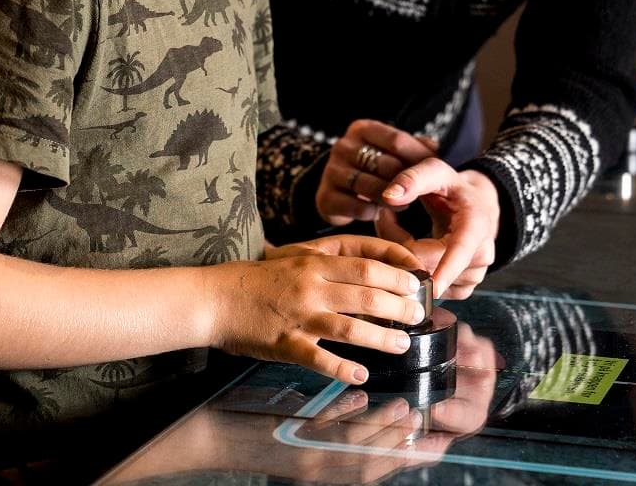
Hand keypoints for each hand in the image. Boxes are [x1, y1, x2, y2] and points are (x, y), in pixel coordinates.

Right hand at [204, 236, 425, 383]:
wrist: (216, 298)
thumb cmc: (258, 278)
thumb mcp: (296, 259)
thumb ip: (329, 264)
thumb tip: (370, 275)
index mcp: (315, 263)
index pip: (367, 265)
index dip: (397, 275)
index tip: (417, 284)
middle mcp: (311, 287)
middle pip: (366, 294)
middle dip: (399, 307)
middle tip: (419, 315)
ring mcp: (299, 317)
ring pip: (350, 328)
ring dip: (381, 338)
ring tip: (402, 345)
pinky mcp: (285, 344)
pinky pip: (319, 359)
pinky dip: (342, 368)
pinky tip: (361, 375)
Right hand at [316, 119, 437, 225]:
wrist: (339, 192)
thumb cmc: (376, 169)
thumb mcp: (395, 152)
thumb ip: (417, 148)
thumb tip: (439, 150)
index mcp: (362, 129)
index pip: (397, 141)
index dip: (419, 159)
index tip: (436, 174)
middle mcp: (343, 146)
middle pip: (385, 165)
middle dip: (405, 182)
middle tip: (420, 194)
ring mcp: (331, 171)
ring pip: (371, 187)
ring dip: (392, 199)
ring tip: (404, 205)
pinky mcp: (324, 198)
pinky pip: (357, 207)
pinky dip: (373, 213)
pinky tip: (380, 214)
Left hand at [377, 160, 498, 298]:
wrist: (476, 205)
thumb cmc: (453, 188)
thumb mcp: (435, 172)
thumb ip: (412, 179)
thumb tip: (389, 197)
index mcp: (476, 227)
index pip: (457, 253)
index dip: (443, 271)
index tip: (429, 288)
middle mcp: (480, 255)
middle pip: (429, 266)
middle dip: (398, 247)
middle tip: (384, 219)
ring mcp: (473, 276)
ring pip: (426, 279)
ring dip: (402, 259)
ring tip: (396, 231)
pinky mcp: (464, 288)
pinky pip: (432, 290)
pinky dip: (415, 274)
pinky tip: (410, 252)